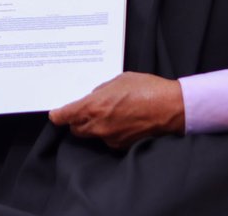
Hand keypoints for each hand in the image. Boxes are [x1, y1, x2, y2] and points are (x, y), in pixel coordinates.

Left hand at [48, 72, 184, 149]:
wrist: (171, 108)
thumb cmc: (146, 88)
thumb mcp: (118, 80)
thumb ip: (100, 91)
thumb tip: (93, 98)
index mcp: (93, 107)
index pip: (64, 116)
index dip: (58, 115)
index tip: (55, 114)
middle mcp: (98, 126)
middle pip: (76, 129)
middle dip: (76, 121)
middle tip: (84, 111)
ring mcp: (110, 138)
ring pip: (92, 135)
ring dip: (93, 127)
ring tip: (107, 114)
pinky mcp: (122, 145)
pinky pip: (107, 139)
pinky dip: (109, 132)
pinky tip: (120, 122)